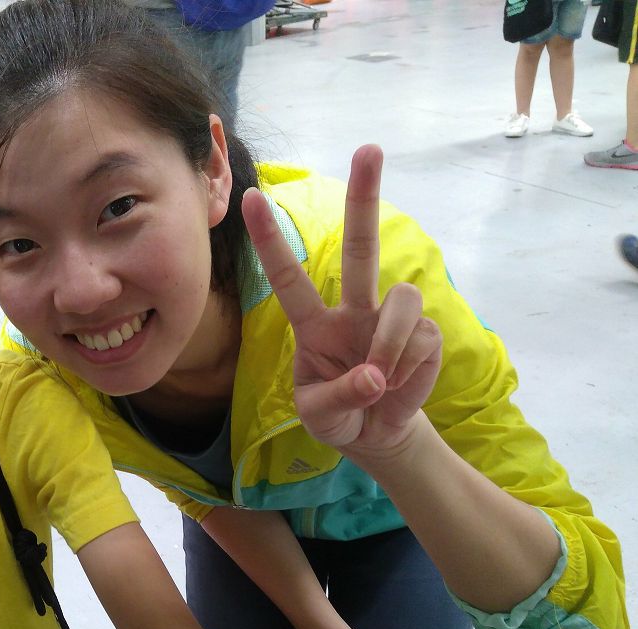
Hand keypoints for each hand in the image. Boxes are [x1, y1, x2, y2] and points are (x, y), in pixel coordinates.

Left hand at [241, 145, 442, 461]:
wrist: (377, 435)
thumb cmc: (337, 416)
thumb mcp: (318, 416)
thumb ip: (339, 397)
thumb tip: (374, 377)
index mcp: (313, 324)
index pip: (288, 278)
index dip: (269, 241)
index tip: (249, 200)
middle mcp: (352, 310)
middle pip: (359, 245)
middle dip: (365, 197)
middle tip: (369, 148)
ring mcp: (388, 320)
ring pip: (401, 300)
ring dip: (390, 344)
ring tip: (379, 381)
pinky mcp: (424, 336)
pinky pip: (422, 340)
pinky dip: (410, 370)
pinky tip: (399, 386)